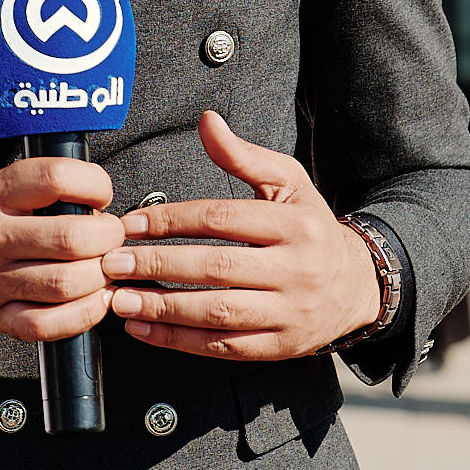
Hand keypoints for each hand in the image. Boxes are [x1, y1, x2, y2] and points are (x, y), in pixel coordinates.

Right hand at [0, 158, 124, 341]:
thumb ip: (22, 188)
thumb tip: (81, 191)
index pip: (55, 178)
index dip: (94, 184)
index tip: (101, 194)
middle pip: (71, 238)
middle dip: (107, 237)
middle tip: (112, 235)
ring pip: (64, 284)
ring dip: (99, 278)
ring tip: (105, 268)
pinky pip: (44, 325)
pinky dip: (80, 317)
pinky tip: (91, 302)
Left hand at [100, 111, 382, 360]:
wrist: (357, 287)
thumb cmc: (310, 228)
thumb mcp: (289, 183)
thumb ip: (243, 156)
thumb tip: (207, 122)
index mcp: (296, 225)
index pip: (223, 219)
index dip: (172, 221)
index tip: (130, 223)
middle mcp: (295, 269)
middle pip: (216, 267)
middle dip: (158, 265)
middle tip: (112, 262)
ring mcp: (288, 312)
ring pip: (217, 312)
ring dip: (161, 307)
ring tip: (119, 298)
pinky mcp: (278, 347)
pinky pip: (222, 346)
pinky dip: (178, 340)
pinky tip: (144, 328)